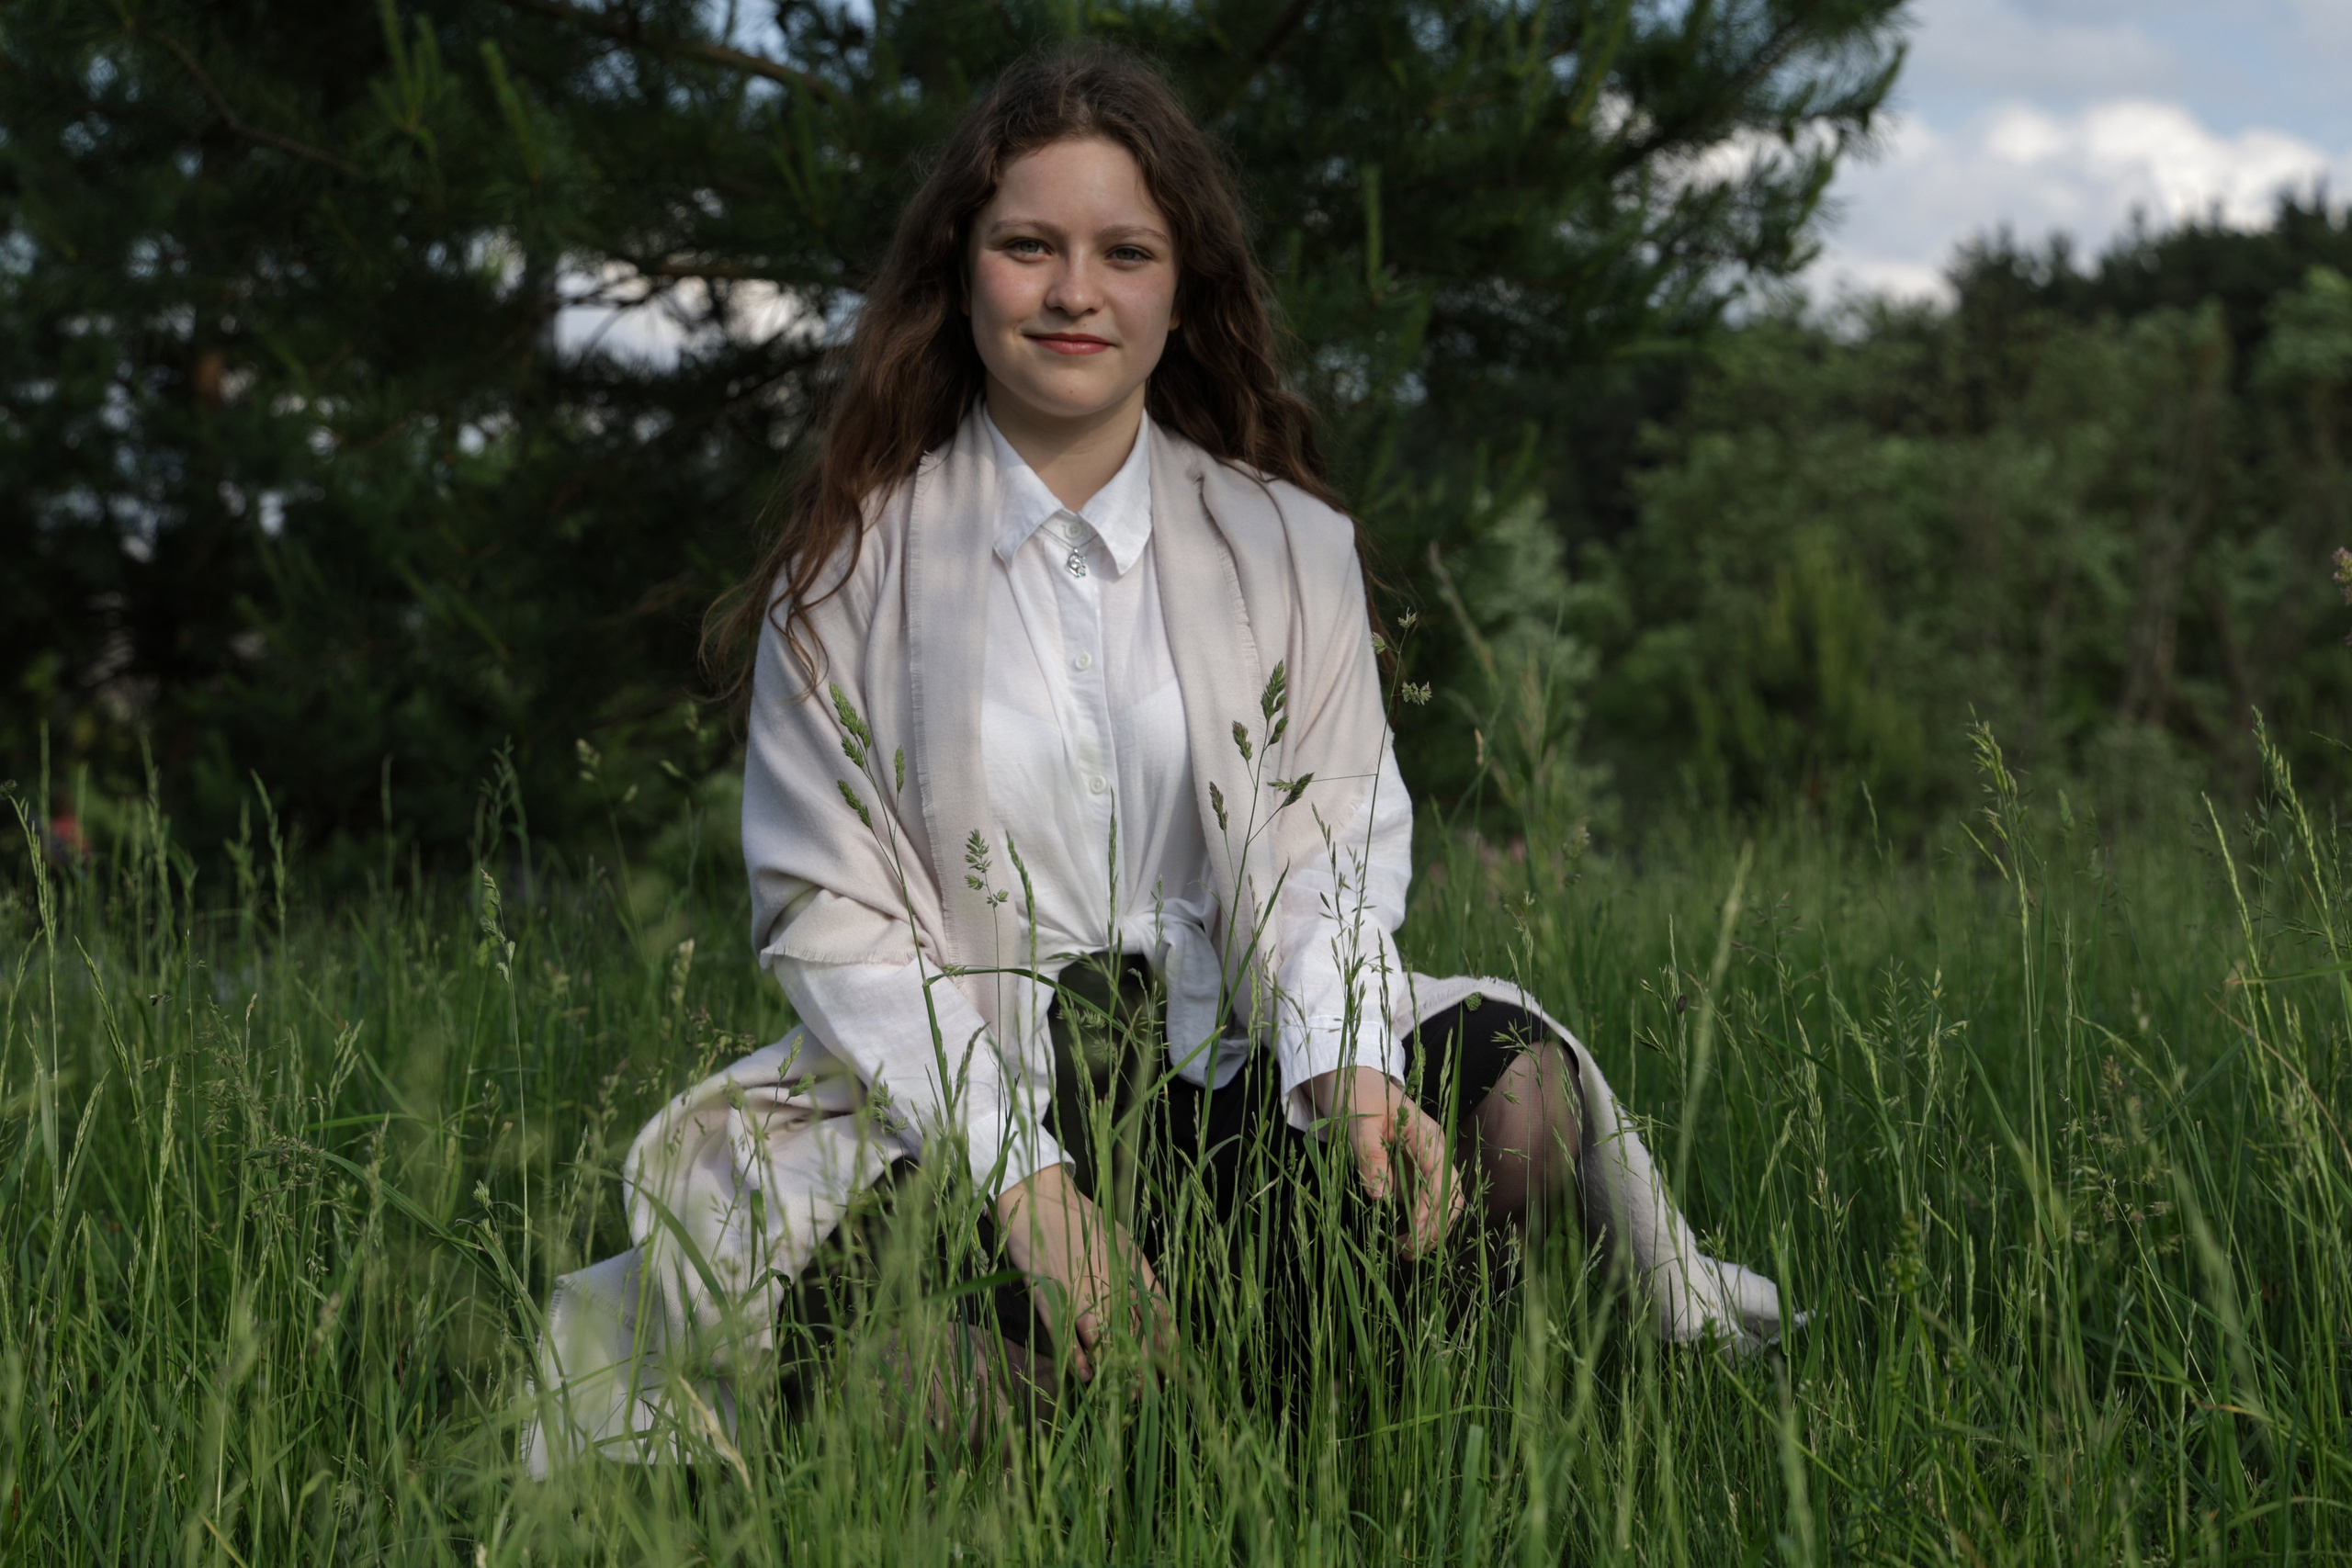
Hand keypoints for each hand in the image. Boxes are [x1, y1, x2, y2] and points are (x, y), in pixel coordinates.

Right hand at [992, 1163, 1173, 1382]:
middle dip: (1144, 1368)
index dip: (1168, 1343)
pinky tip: (1087, 1374)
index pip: (1159, 1312)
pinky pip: (1067, 1335)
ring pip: (1105, 1340)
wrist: (1038, 1199)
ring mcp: (1080, 1290)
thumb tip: (1156, 1306)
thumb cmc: (1081, 1220)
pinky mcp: (1051, 1297)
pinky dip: (1078, 1358)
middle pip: (1135, 1333)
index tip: (1175, 1367)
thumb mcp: (1120, 1242)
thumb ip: (1137, 1273)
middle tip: (1149, 1392)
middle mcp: (1111, 1281)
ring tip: (1123, 1393)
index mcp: (1132, 1266)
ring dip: (1115, 1369)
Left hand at [1306, 1066, 1463, 1256]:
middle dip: (1436, 1227)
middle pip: (1450, 1196)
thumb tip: (1379, 1195)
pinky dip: (1419, 1220)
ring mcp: (1425, 1161)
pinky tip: (1402, 1237)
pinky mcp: (1413, 1170)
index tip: (1413, 1236)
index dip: (1432, 1212)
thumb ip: (1369, 1156)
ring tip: (1404, 1250)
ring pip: (1441, 1202)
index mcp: (1427, 1137)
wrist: (1351, 1078)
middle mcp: (1434, 1151)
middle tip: (1409, 1252)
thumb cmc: (1356, 1095)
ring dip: (1429, 1228)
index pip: (1442, 1181)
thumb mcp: (1358, 1123)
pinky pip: (1424, 1199)